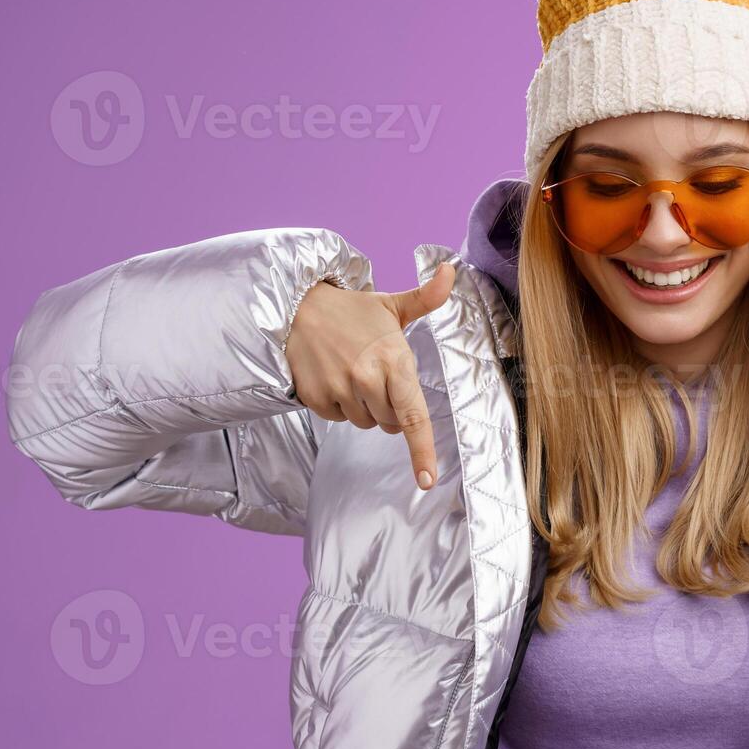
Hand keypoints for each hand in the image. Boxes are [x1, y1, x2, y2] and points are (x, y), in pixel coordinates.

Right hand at [284, 262, 454, 489]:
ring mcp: (339, 390)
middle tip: (376, 373)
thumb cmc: (353, 311)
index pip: (413, 415)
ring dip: (363, 405)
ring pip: (365, 422)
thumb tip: (451, 270)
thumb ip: (427, 297)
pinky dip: (339, 404)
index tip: (427, 479)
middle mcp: (367, 379)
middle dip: (389, 406)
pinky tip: (333, 376)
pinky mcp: (315, 398)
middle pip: (390, 423)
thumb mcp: (392, 305)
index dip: (422, 450)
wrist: (298, 307)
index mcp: (393, 360)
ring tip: (352, 370)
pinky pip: (338, 418)